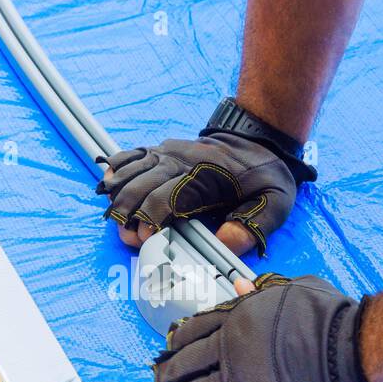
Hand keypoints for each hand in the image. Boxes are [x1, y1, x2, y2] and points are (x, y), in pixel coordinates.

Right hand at [96, 133, 301, 255]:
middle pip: (141, 186)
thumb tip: (224, 244)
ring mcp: (168, 153)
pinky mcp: (163, 151)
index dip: (151, 219)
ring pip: (131, 170)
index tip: (146, 238)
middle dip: (128, 213)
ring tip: (113, 216)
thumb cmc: (265, 174)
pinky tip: (107, 182)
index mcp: (204, 176)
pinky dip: (116, 168)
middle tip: (128, 236)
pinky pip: (132, 155)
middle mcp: (180, 161)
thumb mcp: (275, 202)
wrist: (259, 138)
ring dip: (118, 195)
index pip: (167, 197)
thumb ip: (252, 225)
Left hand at [151, 273, 382, 381]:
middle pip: (184, 365)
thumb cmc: (330, 315)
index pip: (191, 331)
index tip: (170, 353)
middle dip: (168, 378)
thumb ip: (262, 291)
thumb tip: (239, 285)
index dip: (176, 344)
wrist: (350, 349)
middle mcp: (229, 347)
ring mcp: (237, 379)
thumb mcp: (294, 288)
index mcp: (236, 317)